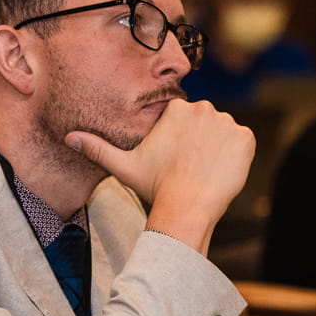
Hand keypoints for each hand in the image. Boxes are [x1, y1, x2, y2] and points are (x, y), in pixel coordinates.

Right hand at [66, 99, 253, 253]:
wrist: (188, 206)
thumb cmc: (156, 186)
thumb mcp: (124, 165)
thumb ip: (98, 148)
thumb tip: (69, 138)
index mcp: (177, 109)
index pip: (184, 119)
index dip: (181, 140)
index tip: (177, 159)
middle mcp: (204, 109)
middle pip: (205, 124)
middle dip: (200, 142)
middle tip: (191, 167)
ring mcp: (227, 123)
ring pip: (224, 133)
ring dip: (218, 148)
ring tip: (205, 170)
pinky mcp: (246, 138)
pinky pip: (243, 143)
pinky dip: (236, 156)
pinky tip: (222, 171)